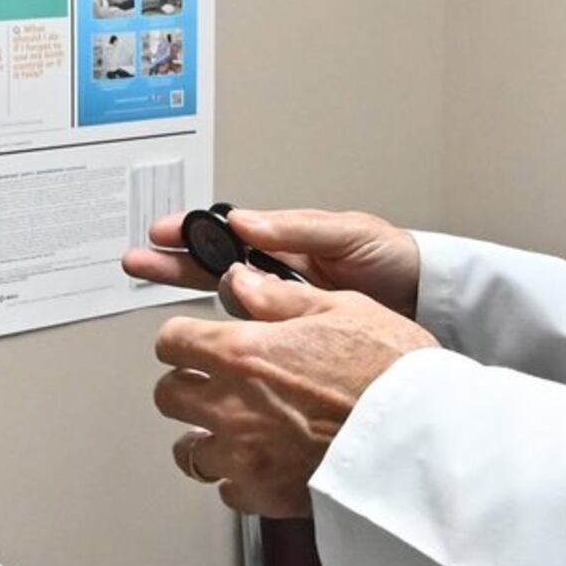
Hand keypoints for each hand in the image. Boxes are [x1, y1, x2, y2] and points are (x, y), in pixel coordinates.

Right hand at [125, 206, 422, 316]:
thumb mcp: (349, 233)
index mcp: (288, 243)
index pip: (228, 236)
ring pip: (223, 304)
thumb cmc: (396, 260)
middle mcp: (280, 277)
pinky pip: (252, 339)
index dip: (192, 234)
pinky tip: (200, 346)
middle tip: (134, 263)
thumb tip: (245, 220)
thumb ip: (297, 229)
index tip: (160, 233)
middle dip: (172, 264)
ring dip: (186, 297)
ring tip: (151, 289)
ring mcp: (285, 311)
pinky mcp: (297, 343)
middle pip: (212, 269)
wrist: (431, 303)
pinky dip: (222, 341)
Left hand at [154, 265, 437, 516]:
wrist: (421, 437)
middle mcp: (232, 405)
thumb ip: (278, 298)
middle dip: (187, 385)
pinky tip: (261, 465)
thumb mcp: (341, 308)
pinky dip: (238, 479)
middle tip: (212, 383)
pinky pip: (227, 489)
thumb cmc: (391, 372)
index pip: (172, 342)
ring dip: (205, 437)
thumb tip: (241, 284)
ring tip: (232, 431)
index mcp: (242, 353)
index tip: (193, 343)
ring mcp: (244, 455)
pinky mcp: (264, 495)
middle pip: (169, 395)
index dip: (184, 339)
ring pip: (190, 450)